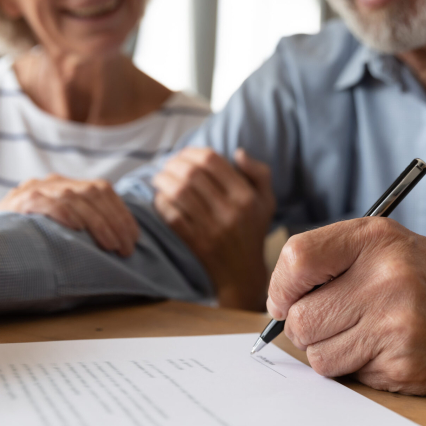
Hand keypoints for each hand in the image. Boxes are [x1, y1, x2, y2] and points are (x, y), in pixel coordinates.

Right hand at [0, 175, 139, 256]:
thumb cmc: (33, 233)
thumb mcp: (62, 223)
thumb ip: (86, 222)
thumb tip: (122, 241)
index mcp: (68, 184)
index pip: (104, 190)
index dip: (122, 213)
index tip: (134, 237)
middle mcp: (55, 182)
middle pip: (94, 194)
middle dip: (115, 222)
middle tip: (126, 249)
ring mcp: (37, 188)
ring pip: (75, 198)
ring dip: (98, 223)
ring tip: (111, 246)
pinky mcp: (20, 201)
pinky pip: (45, 202)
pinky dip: (64, 213)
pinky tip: (77, 228)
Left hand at [153, 148, 275, 310]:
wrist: (242, 273)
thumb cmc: (252, 231)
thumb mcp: (266, 201)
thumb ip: (259, 173)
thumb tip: (237, 152)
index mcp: (246, 196)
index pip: (212, 161)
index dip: (192, 152)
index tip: (184, 154)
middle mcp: (230, 211)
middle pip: (192, 174)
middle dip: (173, 163)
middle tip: (167, 164)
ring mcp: (212, 228)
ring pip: (179, 193)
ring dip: (163, 180)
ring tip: (159, 178)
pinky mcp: (196, 242)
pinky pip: (172, 216)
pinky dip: (161, 203)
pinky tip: (160, 198)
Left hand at [267, 218, 425, 395]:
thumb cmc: (423, 276)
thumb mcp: (379, 243)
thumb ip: (324, 259)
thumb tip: (276, 303)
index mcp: (374, 240)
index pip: (297, 259)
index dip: (280, 286)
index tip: (284, 299)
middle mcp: (386, 279)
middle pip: (300, 319)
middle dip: (302, 326)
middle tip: (326, 320)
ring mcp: (397, 326)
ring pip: (317, 355)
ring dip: (327, 350)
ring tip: (358, 333)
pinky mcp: (405, 366)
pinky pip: (347, 376)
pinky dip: (354, 366)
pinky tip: (381, 348)